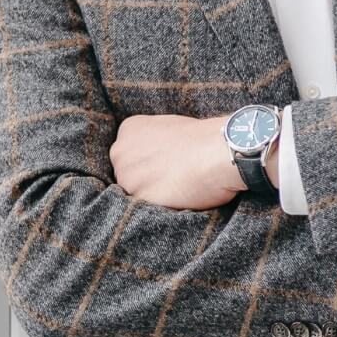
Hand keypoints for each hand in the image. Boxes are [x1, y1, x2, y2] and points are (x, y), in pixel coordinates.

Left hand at [109, 113, 244, 209]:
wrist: (216, 151)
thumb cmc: (202, 139)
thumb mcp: (169, 127)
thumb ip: (153, 141)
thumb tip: (155, 155)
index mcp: (128, 130)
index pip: (129, 154)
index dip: (147, 163)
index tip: (163, 166)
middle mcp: (120, 152)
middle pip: (126, 173)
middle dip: (144, 178)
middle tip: (170, 179)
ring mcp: (127, 176)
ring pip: (133, 193)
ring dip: (151, 195)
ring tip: (176, 190)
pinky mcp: (139, 198)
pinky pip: (145, 208)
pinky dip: (159, 207)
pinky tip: (176, 199)